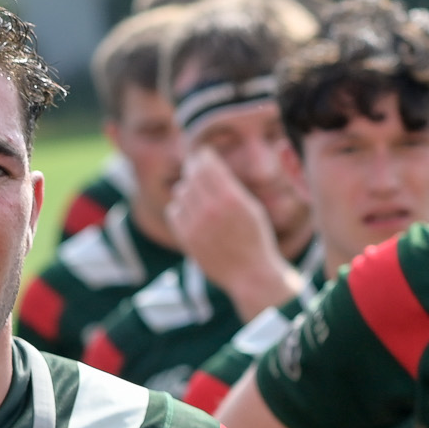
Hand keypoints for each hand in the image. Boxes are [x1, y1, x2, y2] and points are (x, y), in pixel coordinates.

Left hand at [165, 147, 298, 320]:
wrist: (248, 273)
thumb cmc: (255, 238)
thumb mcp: (251, 207)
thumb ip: (230, 187)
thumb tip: (208, 166)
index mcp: (231, 198)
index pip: (208, 165)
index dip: (203, 156)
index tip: (202, 154)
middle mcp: (211, 210)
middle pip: (191, 176)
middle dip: (193, 168)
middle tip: (194, 166)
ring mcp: (196, 225)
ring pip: (180, 192)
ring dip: (187, 188)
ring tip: (196, 192)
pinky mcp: (185, 238)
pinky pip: (173, 211)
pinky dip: (179, 206)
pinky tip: (189, 209)